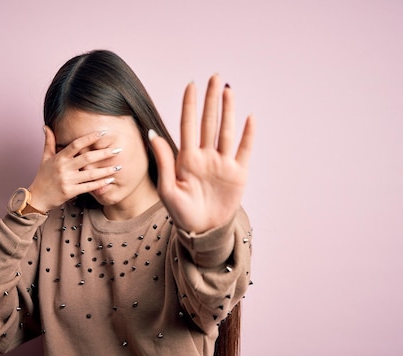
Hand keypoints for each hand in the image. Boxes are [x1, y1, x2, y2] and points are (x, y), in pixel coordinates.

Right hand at [27, 127, 120, 211]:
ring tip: (119, 166)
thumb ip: (49, 142)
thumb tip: (47, 126)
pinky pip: (89, 187)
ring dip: (106, 170)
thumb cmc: (43, 177)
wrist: (37, 197)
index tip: (103, 133)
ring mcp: (67, 180)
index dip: (90, 138)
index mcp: (59, 158)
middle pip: (87, 158)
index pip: (76, 144)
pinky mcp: (70, 192)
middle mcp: (63, 168)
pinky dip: (100, 183)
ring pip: (91, 174)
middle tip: (118, 150)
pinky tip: (110, 179)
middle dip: (104, 153)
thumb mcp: (45, 158)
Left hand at [149, 74, 254, 233]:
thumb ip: (164, 160)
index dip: (190, 105)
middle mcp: (205, 156)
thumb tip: (153, 133)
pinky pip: (244, 150)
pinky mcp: (238, 173)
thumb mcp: (168, 188)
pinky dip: (247, 134)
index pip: (188, 125)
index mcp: (186, 158)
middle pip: (209, 122)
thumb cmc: (181, 213)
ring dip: (227, 110)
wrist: (202, 231)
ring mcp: (222, 163)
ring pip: (225, 130)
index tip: (191, 85)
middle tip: (214, 77)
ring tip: (228, 90)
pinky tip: (249, 117)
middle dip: (211, 99)